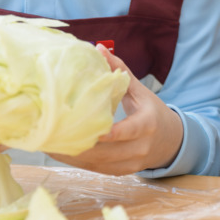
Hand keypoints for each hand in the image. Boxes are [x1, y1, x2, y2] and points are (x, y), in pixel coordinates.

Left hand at [48, 46, 183, 174]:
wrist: (172, 142)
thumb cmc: (153, 112)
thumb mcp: (141, 91)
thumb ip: (120, 71)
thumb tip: (99, 48)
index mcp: (147, 124)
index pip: (129, 131)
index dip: (111, 133)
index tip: (89, 130)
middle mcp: (140, 147)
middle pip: (107, 151)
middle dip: (79, 144)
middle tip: (51, 134)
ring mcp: (131, 163)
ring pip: (98, 163)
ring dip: (72, 155)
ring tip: (48, 144)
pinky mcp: (121, 172)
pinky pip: (96, 169)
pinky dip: (77, 161)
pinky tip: (60, 152)